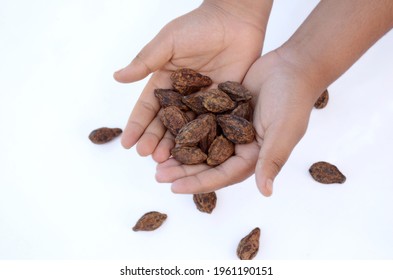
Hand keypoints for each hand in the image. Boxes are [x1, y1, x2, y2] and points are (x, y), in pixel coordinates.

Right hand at [114, 0, 271, 162]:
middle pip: (165, 122)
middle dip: (154, 139)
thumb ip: (145, 62)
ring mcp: (203, 101)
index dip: (137, 125)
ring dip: (176, 145)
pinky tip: (196, 154)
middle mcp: (182, 95)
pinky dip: (204, 140)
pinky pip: (212, 125)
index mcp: (166, 81)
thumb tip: (117, 77)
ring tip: (166, 160)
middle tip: (147, 156)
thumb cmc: (199, 26)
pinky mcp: (223, 104)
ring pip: (187, 128)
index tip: (127, 143)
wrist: (236, 19)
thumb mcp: (168, 42)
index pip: (148, 107)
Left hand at [156, 51, 323, 195]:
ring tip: (157, 158)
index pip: (222, 176)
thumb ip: (272, 160)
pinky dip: (184, 129)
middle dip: (183, 171)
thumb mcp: (283, 132)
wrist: (292, 67)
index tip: (174, 187)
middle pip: (206, 165)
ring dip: (180, 153)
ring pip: (200, 146)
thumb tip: (266, 192)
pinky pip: (200, 124)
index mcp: (253, 158)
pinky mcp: (222, 112)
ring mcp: (229, 129)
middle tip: (158, 174)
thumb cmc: (293, 100)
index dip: (198, 183)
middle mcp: (239, 147)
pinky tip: (167, 131)